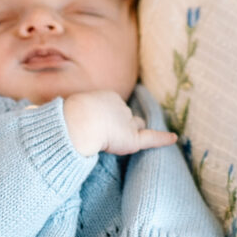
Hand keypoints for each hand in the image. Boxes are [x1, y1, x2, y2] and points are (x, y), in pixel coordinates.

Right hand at [61, 90, 176, 158]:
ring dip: (135, 131)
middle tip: (112, 131)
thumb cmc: (69, 117)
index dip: (108, 117)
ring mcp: (128, 122)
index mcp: (107, 97)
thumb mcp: (71, 111)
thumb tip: (63, 120)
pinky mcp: (133, 139)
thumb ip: (76, 116)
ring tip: (132, 138)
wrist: (79, 122)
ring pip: (136, 127)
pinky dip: (163, 138)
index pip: (114, 108)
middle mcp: (120, 107)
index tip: (99, 123)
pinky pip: (152, 138)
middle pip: (126, 117)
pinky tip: (173, 138)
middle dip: (122, 123)